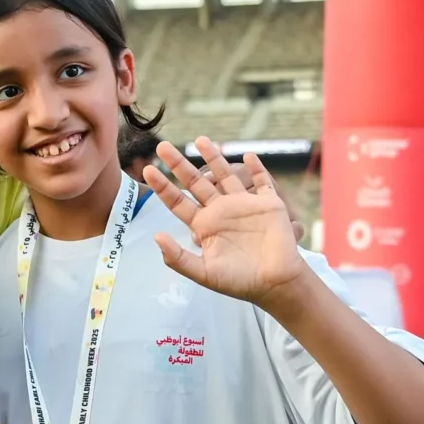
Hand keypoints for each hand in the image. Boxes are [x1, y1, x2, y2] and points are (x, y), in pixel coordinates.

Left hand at [142, 139, 306, 306]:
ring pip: (225, 175)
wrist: (275, 284)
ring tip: (200, 139)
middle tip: (163, 146)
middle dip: (179, 164)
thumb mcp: (204, 273)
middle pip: (195, 183)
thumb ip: (178, 258)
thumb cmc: (240, 282)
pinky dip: (256, 168)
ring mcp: (243, 205)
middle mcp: (220, 212)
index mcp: (204, 226)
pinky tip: (247, 156)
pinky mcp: (267, 204)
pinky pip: (261, 182)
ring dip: (214, 157)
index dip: (163, 187)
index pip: (178, 202)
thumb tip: (156, 236)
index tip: (148, 170)